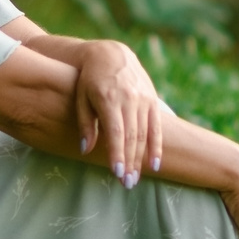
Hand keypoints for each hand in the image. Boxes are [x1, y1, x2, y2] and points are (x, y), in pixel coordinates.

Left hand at [74, 40, 173, 185]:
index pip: (116, 132)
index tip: (116, 173)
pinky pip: (157, 127)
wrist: (110, 54)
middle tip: (126, 184)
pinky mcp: (152, 100)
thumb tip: (85, 149)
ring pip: (144, 134)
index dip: (117, 153)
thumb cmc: (89, 79)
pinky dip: (156, 146)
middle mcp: (130, 99)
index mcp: (109, 98)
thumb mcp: (81, 98)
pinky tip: (154, 164)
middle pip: (132, 137)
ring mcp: (144, 99)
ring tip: (135, 179)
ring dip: (140, 159)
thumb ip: (85, 124)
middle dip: (129, 162)